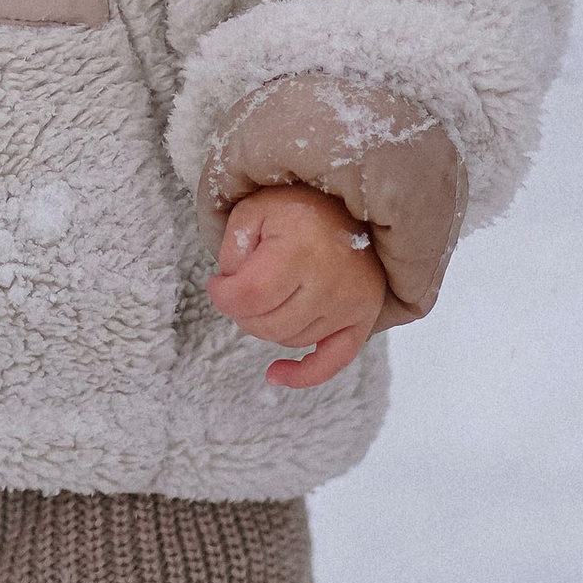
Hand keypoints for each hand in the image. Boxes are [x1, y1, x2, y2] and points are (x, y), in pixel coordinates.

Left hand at [207, 184, 387, 388]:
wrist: (354, 207)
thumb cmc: (299, 208)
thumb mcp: (254, 209)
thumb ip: (233, 246)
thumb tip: (231, 285)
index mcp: (300, 252)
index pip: (248, 296)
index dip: (222, 295)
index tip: (219, 284)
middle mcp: (330, 284)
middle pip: (266, 324)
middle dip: (242, 312)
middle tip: (241, 291)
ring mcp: (351, 306)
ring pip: (290, 340)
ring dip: (268, 326)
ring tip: (268, 298)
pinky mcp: (363, 320)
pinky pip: (332, 362)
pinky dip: (304, 375)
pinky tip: (275, 375)